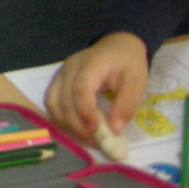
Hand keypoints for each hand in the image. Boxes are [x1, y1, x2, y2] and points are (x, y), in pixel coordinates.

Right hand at [44, 32, 148, 147]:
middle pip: (63, 100)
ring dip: (67, 124)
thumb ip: (126, 105)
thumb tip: (114, 130)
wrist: (117, 45)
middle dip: (78, 126)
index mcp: (91, 64)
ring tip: (87, 136)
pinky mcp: (57, 80)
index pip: (80, 90)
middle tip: (97, 142)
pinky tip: (77, 126)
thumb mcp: (137, 83)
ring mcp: (60, 73)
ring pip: (52, 103)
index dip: (86, 114)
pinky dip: (61, 117)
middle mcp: (69, 67)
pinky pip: (51, 102)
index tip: (98, 133)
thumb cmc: (128, 64)